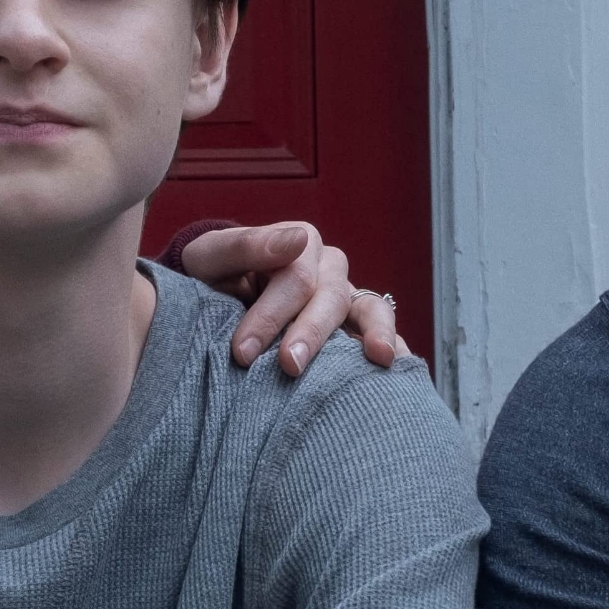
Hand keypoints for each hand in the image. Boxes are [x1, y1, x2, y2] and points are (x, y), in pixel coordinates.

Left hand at [178, 222, 406, 375]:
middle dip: (310, 334)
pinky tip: (398, 368)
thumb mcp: (210, 255)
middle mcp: (328, 268)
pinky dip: (394, 347)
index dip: (271, 315)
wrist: (210, 298)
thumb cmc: (209, 275)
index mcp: (299, 244)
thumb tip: (297, 240)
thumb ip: (245, 245)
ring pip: (369, 309)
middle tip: (288, 367)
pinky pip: (380, 333)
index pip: (295, 278)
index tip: (243, 353)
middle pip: (331, 298)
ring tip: (378, 359)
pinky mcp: (353, 327)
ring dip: (373, 333)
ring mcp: (345, 297)